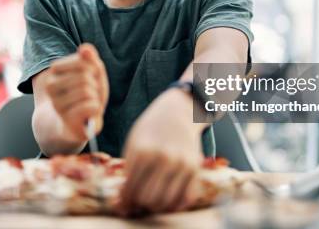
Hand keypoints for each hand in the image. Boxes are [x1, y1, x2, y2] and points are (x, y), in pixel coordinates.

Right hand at [44, 43, 108, 141]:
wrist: (72, 127)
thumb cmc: (85, 96)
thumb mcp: (92, 75)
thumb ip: (90, 60)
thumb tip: (85, 48)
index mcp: (54, 70)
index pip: (82, 61)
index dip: (94, 69)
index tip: (91, 79)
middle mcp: (50, 86)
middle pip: (85, 76)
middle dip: (96, 85)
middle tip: (93, 95)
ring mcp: (56, 104)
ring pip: (87, 91)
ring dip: (96, 98)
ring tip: (91, 104)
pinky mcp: (66, 120)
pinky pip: (89, 106)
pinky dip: (97, 109)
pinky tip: (91, 114)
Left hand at [120, 89, 204, 214]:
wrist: (177, 112)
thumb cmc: (150, 130)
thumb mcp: (133, 144)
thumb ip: (128, 171)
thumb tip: (123, 202)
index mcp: (142, 151)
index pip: (130, 189)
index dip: (124, 201)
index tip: (123, 204)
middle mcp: (163, 158)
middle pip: (147, 199)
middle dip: (140, 203)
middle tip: (138, 199)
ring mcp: (181, 163)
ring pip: (166, 202)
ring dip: (157, 205)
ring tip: (152, 198)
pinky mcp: (195, 168)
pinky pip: (186, 198)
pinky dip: (176, 204)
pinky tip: (168, 197)